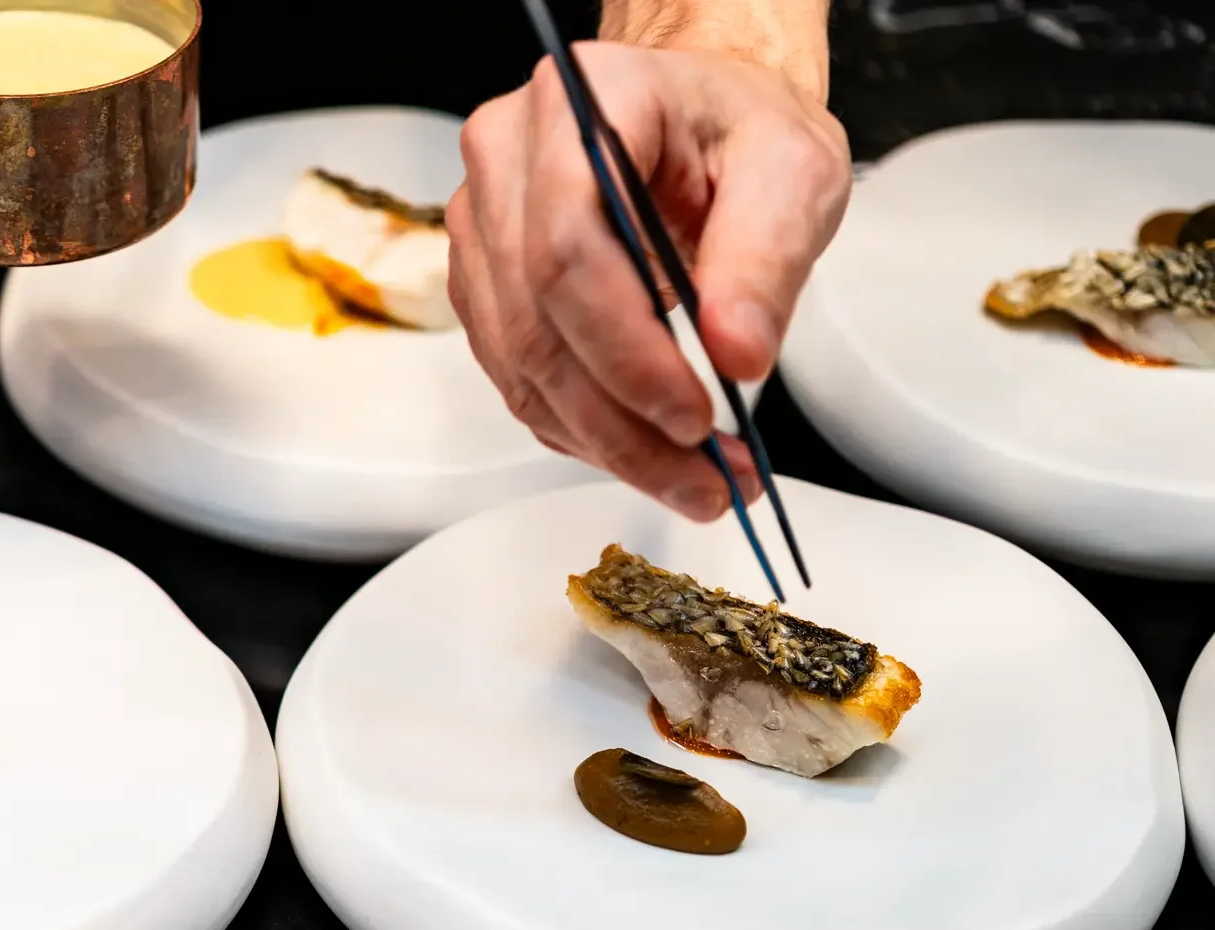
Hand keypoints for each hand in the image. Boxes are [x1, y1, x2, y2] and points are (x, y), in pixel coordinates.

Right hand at [447, 35, 848, 519]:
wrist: (699, 124)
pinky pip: (518, 380)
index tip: (694, 414)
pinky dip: (581, 430)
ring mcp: (480, 227)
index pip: (568, 249)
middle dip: (619, 420)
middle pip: (535, 322)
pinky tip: (644, 448)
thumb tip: (737, 354)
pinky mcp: (484, 285)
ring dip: (602, 441)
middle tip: (703, 477)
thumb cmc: (735, 129)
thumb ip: (765, 258)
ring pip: (519, 366)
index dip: (625, 350)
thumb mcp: (792, 170)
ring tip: (691, 479)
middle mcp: (505, 162)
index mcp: (580, 105)